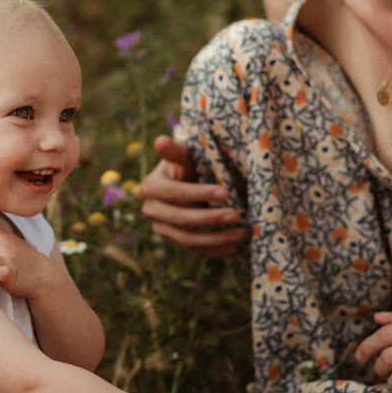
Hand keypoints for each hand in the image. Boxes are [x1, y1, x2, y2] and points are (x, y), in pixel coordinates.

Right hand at [140, 135, 245, 255]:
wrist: (186, 181)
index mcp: (151, 186)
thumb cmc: (187, 164)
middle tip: (236, 215)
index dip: (200, 193)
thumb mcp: (182, 155)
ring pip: (188, 239)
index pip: (176, 193)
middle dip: (210, 218)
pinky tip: (233, 248)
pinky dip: (214, 251)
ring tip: (241, 234)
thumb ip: (173, 150)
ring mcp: (161, 228)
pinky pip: (194, 251)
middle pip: (181, 219)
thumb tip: (159, 140)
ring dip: (216, 239)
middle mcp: (150, 210)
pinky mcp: (173, 241)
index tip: (225, 192)